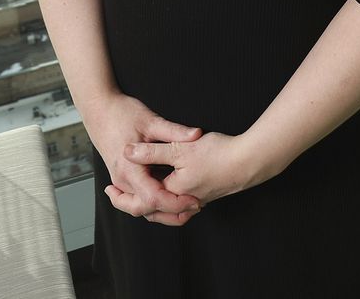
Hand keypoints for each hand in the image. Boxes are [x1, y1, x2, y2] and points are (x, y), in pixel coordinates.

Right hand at [84, 92, 202, 225]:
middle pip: (146, 210)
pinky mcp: (122, 178)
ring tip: (187, 203)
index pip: (153, 198)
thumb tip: (196, 135)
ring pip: (141, 208)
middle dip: (171, 214)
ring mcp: (120, 181)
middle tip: (195, 205)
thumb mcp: (150, 120)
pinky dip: (155, 202)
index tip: (194, 200)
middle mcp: (122, 180)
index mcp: (129, 169)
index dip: (175, 203)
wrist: (99, 110)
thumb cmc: (121, 113)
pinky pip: (138, 198)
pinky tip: (173, 195)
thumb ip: (174, 131)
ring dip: (163, 211)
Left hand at [122, 132, 270, 207]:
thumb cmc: (218, 153)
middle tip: (114, 195)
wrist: (251, 161)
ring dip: (149, 202)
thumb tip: (127, 151)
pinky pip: (179, 203)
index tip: (109, 187)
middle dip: (132, 204)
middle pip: (152, 211)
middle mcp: (184, 201)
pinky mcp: (207, 193)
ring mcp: (197, 199)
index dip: (123, 194)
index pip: (142, 200)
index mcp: (174, 191)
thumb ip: (152, 151)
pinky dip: (166, 198)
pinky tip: (164, 186)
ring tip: (134, 193)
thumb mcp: (180, 148)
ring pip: (166, 208)